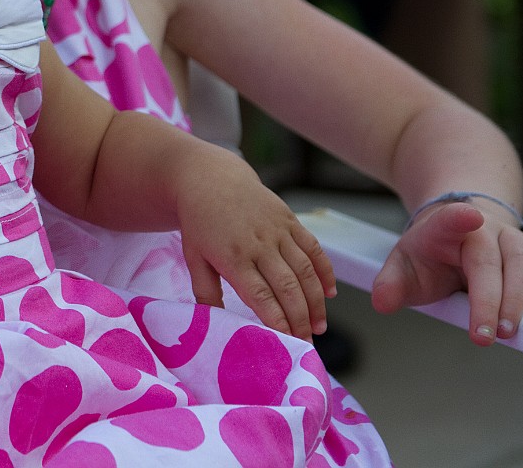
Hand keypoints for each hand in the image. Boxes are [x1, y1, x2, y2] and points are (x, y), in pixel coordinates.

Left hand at [177, 162, 335, 340]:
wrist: (210, 177)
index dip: (277, 321)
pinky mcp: (290, 219)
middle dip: (301, 319)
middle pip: (288, 288)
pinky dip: (325, 271)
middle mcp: (259, 244)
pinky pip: (314, 248)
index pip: (260, 296)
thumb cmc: (199, 222)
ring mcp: (277, 230)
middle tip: (308, 343)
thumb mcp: (193, 256)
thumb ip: (205, 290)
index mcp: (232, 256)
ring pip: (306, 271)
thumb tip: (215, 322)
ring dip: (316, 302)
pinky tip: (330, 294)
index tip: (287, 343)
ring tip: (319, 327)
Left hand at [371, 198, 522, 344]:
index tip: (469, 216)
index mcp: (443, 227)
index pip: (450, 218)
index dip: (459, 217)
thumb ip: (391, 285)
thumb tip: (382, 303)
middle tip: (484, 335)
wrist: (461, 230)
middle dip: (491, 300)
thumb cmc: (432, 253)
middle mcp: (483, 227)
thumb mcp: (403, 266)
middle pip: (493, 260)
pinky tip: (515, 312)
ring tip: (502, 332)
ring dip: (516, 302)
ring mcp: (511, 236)